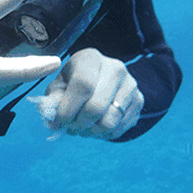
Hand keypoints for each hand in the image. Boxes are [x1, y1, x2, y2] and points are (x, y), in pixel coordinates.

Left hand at [29, 47, 143, 139]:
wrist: (102, 78)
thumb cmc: (75, 81)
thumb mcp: (60, 84)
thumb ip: (54, 100)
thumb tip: (53, 121)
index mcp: (91, 58)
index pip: (83, 85)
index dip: (68, 109)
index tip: (59, 121)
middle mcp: (115, 68)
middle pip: (96, 107)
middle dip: (79, 124)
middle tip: (72, 127)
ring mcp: (131, 84)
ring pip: (109, 122)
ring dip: (92, 132)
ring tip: (84, 126)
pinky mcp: (139, 101)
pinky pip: (120, 128)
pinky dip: (104, 134)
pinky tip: (97, 125)